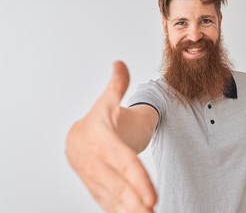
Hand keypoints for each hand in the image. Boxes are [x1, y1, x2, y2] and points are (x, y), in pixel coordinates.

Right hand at [66, 61, 156, 212]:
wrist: (78, 139)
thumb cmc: (99, 121)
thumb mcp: (107, 103)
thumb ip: (117, 85)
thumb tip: (120, 63)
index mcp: (102, 141)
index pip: (123, 162)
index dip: (137, 179)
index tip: (151, 196)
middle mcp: (97, 162)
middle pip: (118, 185)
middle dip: (134, 201)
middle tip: (151, 212)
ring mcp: (95, 178)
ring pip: (113, 199)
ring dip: (129, 211)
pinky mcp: (96, 188)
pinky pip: (108, 204)